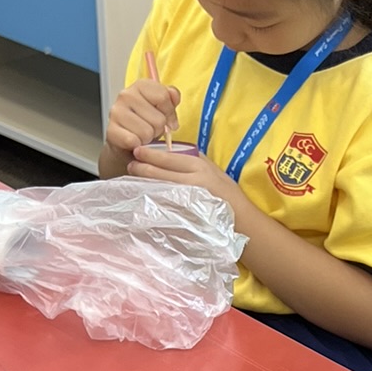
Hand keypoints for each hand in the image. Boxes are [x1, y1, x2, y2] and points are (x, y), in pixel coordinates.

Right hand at [105, 76, 180, 159]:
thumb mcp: (162, 108)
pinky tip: (135, 142)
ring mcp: (116, 112)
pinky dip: (137, 146)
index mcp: (140, 86)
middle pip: (158, 118)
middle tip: (150, 128)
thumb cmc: (145, 123)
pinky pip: (134, 141)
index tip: (166, 119)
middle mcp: (125, 95)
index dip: (170, 113)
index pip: (163, 97)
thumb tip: (173, 95)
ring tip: (142, 135)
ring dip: (148, 138)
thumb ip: (170, 98)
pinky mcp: (111, 130)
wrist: (126, 143)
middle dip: (158, 128)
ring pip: (147, 132)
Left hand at [127, 143, 248, 219]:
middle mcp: (193, 182)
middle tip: (130, 165)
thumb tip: (172, 153)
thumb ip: (194, 162)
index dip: (151, 154)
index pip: (170, 158)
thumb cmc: (227, 194)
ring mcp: (189, 201)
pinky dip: (155, 200)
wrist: (241, 220)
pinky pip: (166, 205)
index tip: (137, 150)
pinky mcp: (187, 216)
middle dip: (143, 168)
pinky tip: (146, 198)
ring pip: (161, 188)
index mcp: (199, 167)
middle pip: (161, 173)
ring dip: (145, 183)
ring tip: (134, 179)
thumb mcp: (213, 170)